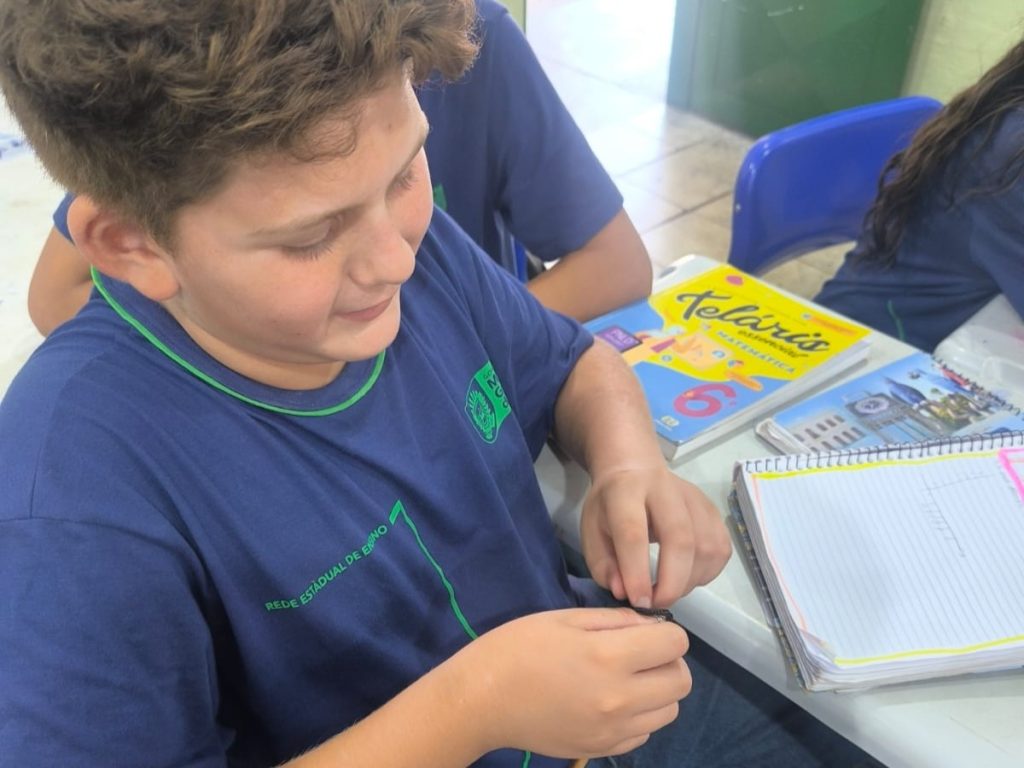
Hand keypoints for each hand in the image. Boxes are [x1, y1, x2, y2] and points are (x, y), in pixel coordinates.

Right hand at [461, 608, 690, 758]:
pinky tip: (610, 701)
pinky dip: (639, 716)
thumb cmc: (518, 648)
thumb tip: (651, 625)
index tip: (644, 631)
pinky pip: (645, 733)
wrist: (482, 700)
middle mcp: (620, 699)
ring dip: (657, 691)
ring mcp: (612, 730)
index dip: (664, 631)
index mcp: (609, 657)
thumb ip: (615, 620)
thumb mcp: (565, 618)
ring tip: (626, 678)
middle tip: (640, 653)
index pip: (675, 643)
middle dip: (668, 661)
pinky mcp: (602, 749)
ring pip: (669, 710)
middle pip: (682, 681)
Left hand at [580, 464, 730, 607]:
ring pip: (706, 547)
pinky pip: (720, 550)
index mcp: (626, 491)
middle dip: (672, 582)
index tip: (638, 601)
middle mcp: (665, 490)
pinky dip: (706, 573)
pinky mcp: (714, 511)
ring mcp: (695, 499)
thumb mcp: (591, 531)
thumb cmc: (610, 505)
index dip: (637, 572)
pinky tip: (686, 576)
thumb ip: (603, 565)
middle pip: (680, 538)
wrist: (635, 468)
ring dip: (689, 581)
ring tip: (668, 589)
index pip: (634, 532)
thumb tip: (624, 592)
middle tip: (657, 603)